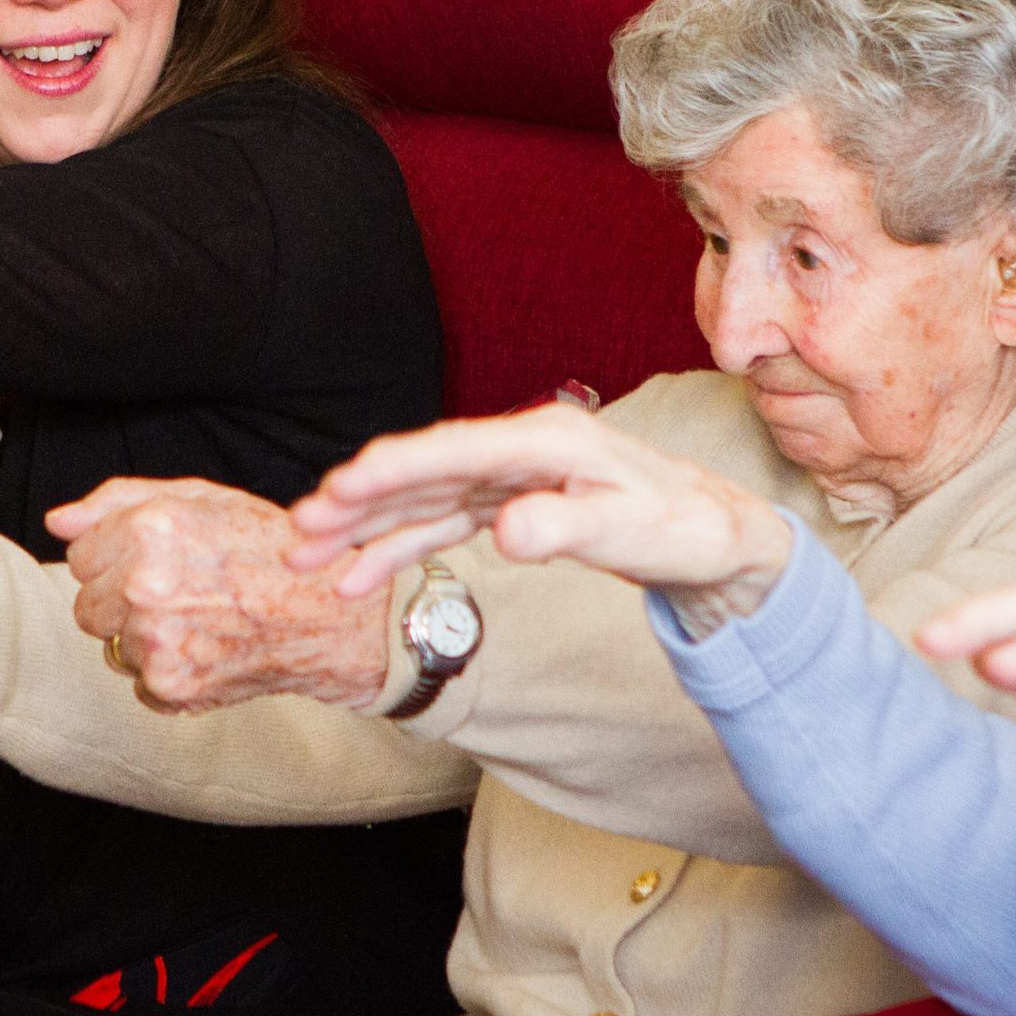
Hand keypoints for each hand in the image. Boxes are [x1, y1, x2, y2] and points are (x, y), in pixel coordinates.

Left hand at [46, 477, 390, 712]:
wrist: (327, 616)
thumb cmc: (270, 551)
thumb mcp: (201, 498)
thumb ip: (118, 501)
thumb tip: (60, 520)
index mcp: (150, 531)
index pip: (81, 555)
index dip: (116, 556)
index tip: (153, 560)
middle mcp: (145, 587)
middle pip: (87, 605)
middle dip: (120, 599)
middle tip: (177, 591)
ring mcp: (156, 641)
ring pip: (111, 645)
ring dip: (142, 637)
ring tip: (197, 618)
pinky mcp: (169, 686)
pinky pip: (138, 682)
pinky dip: (166, 672)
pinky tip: (204, 647)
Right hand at [288, 404, 794, 622]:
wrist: (716, 537)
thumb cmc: (683, 528)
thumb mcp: (633, 532)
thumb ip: (567, 528)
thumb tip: (505, 532)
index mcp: (546, 441)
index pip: (453, 452)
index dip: (392, 471)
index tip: (337, 490)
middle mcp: (518, 450)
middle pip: (422, 473)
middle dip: (356, 503)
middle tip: (299, 532)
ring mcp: (509, 477)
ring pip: (420, 501)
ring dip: (363, 528)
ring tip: (307, 556)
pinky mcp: (508, 503)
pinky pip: (440, 524)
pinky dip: (397, 548)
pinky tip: (357, 574)